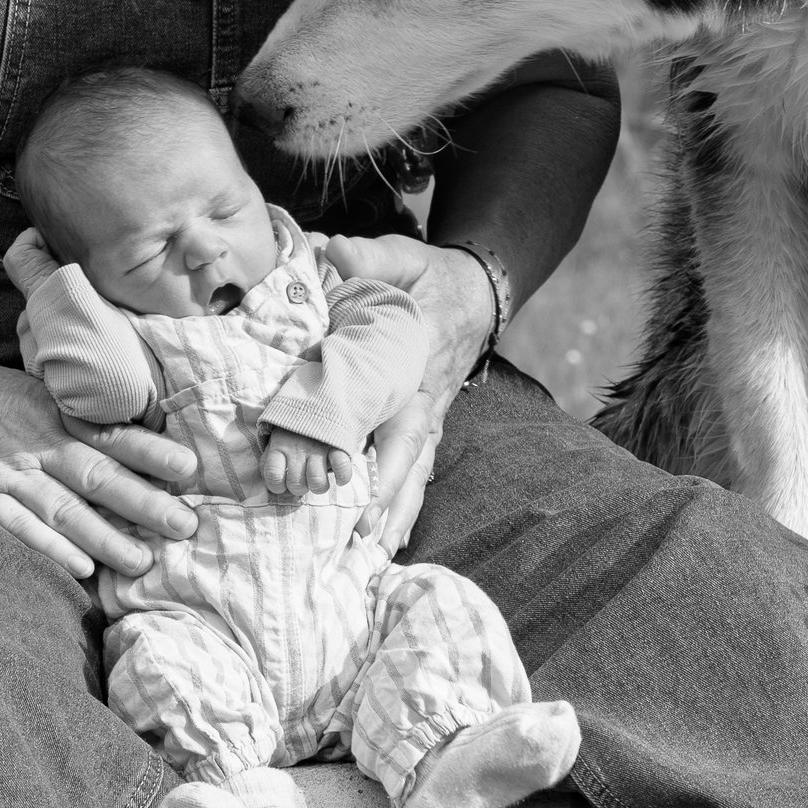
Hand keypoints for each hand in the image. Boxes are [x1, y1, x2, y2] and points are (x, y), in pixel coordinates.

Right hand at [0, 336, 196, 581]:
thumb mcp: (30, 385)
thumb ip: (73, 409)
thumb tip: (127, 426)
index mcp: (52, 411)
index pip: (111, 432)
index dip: (152, 450)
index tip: (191, 467)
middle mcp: (34, 443)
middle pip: (99, 476)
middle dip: (145, 503)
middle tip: (187, 526)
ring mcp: (4, 473)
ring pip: (64, 510)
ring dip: (107, 538)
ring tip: (145, 562)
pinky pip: (16, 528)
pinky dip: (50, 549)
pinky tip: (82, 570)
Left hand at [258, 433, 350, 501]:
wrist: (318, 402)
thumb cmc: (292, 431)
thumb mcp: (274, 441)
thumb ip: (268, 461)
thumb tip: (272, 481)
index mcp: (280, 447)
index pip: (274, 476)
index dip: (277, 486)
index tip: (283, 483)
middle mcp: (298, 449)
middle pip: (296, 484)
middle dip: (299, 488)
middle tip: (303, 479)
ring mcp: (319, 448)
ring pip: (317, 482)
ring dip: (318, 486)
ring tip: (318, 479)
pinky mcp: (338, 445)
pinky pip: (342, 467)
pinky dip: (342, 477)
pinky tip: (338, 479)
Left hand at [320, 233, 494, 550]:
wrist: (475, 291)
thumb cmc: (430, 277)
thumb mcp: (403, 257)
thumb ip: (370, 257)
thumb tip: (333, 251)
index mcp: (415, 364)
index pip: (400, 416)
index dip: (381, 455)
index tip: (359, 489)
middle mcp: (425, 400)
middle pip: (408, 459)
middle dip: (388, 501)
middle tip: (361, 541)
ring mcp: (429, 417)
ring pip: (415, 473)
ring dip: (397, 515)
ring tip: (372, 557)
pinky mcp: (426, 425)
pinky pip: (416, 471)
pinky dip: (404, 506)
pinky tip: (388, 542)